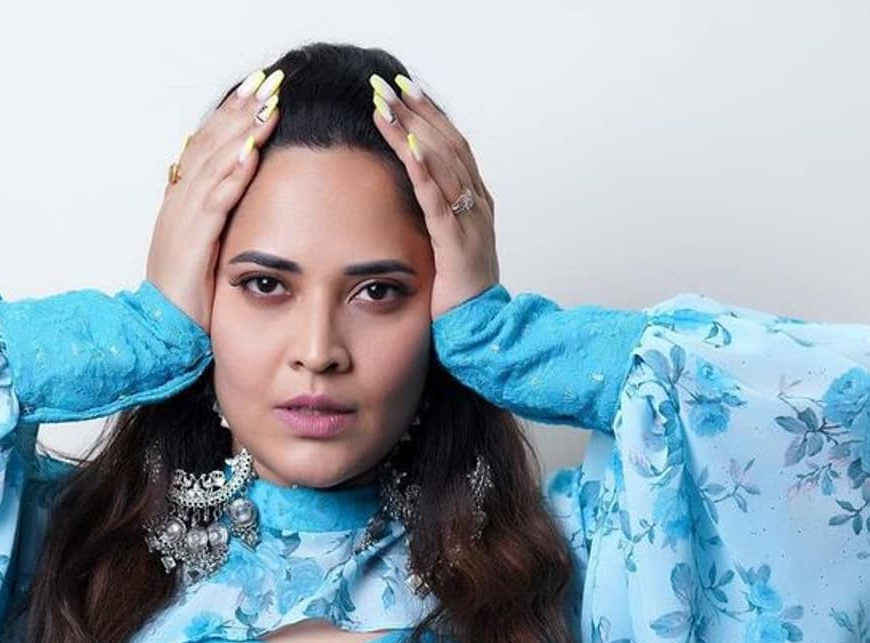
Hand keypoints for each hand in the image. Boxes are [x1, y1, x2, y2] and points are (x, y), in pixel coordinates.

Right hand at [145, 67, 283, 333]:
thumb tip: (239, 194)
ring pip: (212, 165)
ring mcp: (182, 221)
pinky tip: (251, 155)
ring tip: (266, 107)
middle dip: (238, 113)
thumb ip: (214, 218)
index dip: (228, 117)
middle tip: (266, 84)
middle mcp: (178, 203)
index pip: (204, 146)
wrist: (160, 329)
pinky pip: (214, 203)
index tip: (254, 92)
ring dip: (240, 134)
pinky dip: (232, 176)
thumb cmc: (184, 294)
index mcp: (179, 202)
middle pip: (208, 145)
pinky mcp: (192, 243)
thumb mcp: (202, 247)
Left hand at [368, 76, 499, 321]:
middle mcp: (477, 204)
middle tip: (389, 86)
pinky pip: (439, 201)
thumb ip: (437, 217)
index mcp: (476, 202)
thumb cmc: (460, 293)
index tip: (405, 91)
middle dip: (417, 113)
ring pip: (443, 164)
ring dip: (413, 132)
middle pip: (447, 145)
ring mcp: (471, 222)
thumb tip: (411, 197)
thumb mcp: (447, 245)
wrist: (481, 330)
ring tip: (387, 106)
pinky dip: (423, 172)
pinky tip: (406, 149)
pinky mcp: (457, 245)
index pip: (452, 146)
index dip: (429, 116)